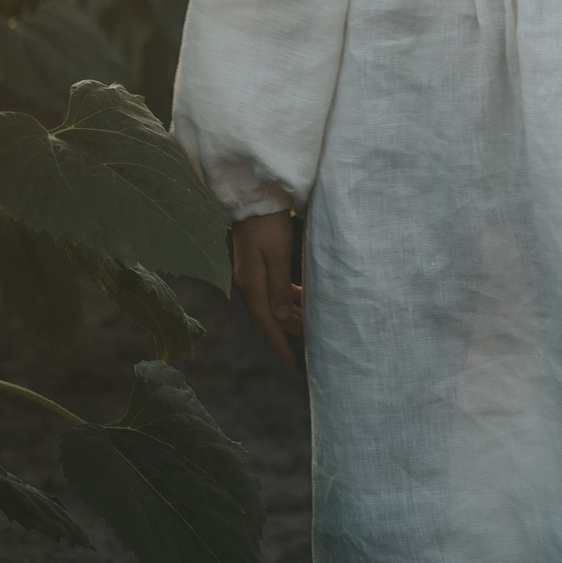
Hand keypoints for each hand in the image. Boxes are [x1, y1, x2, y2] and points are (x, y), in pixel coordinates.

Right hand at [232, 210, 301, 364]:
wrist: (255, 200)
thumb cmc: (269, 224)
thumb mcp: (277, 255)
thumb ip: (279, 287)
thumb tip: (280, 317)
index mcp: (252, 284)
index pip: (265, 322)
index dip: (279, 342)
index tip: (291, 362)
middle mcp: (250, 283)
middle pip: (270, 316)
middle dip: (288, 331)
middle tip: (311, 344)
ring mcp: (254, 274)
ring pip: (273, 303)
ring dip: (291, 315)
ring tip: (311, 325)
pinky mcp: (260, 264)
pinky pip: (275, 289)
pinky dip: (289, 298)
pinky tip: (303, 299)